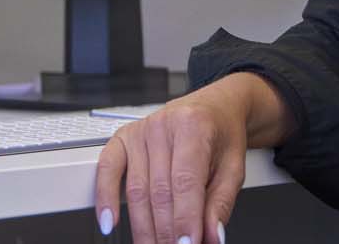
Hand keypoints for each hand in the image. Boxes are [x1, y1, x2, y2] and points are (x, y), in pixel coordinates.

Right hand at [92, 73, 293, 243]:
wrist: (215, 107)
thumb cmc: (222, 135)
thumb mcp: (233, 167)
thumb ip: (221, 204)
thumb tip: (212, 236)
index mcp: (194, 126)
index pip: (185, 181)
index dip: (185, 219)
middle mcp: (163, 126)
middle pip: (159, 191)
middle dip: (165, 231)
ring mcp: (140, 131)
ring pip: (136, 190)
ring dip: (143, 227)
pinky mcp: (123, 138)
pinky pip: (108, 169)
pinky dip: (105, 198)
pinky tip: (110, 223)